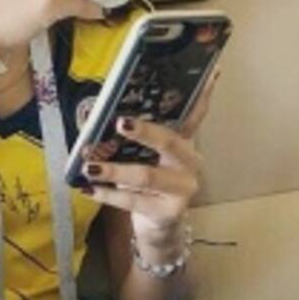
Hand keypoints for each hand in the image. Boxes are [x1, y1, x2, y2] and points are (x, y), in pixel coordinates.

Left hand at [77, 68, 219, 240]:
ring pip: (146, 175)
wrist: (159, 228)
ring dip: (114, 169)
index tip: (209, 71)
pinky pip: (134, 201)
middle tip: (120, 123)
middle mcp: (189, 163)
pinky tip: (89, 189)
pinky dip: (108, 194)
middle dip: (144, 131)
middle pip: (169, 141)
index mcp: (184, 144)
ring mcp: (183, 189)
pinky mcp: (169, 212)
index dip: (203, 94)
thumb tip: (93, 115)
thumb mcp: (144, 158)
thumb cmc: (148, 186)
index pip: (194, 114)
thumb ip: (129, 139)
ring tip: (90, 165)